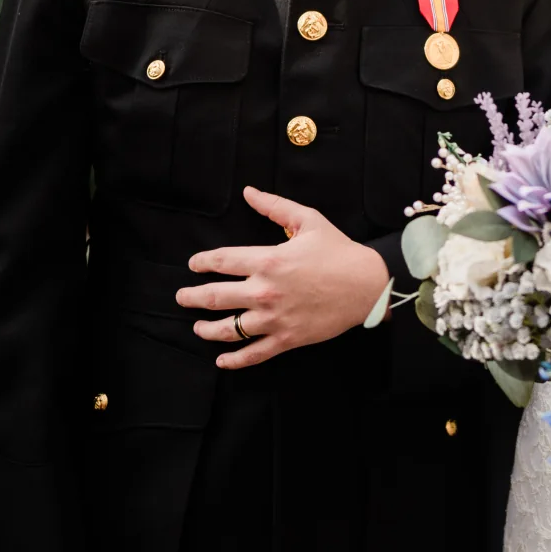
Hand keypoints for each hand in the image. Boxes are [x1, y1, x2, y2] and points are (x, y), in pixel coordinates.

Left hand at [176, 189, 391, 368]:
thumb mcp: (308, 220)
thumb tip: (249, 192)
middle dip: (193, 297)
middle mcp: (265, 291)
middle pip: (216, 297)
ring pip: (229, 329)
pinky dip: (235, 359)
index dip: (202, 262)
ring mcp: (275, 318)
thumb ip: (275, 206)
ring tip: (197, 327)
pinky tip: (222, 360)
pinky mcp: (287, 338)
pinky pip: (254, 353)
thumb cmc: (339, 251)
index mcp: (267, 260)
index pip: (221, 261)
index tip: (194, 264)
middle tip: (182, 297)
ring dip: (207, 329)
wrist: (368, 285)